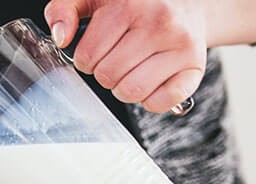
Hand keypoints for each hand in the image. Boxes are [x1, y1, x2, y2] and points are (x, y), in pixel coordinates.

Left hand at [44, 0, 206, 113]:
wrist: (187, 4)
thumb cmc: (135, 5)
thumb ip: (65, 9)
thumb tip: (61, 38)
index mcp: (130, 4)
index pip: (87, 55)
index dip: (86, 59)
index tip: (97, 50)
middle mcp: (160, 22)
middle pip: (107, 76)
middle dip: (104, 73)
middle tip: (117, 59)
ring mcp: (180, 45)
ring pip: (131, 92)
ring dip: (123, 88)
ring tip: (132, 70)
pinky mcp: (194, 67)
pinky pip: (160, 102)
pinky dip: (150, 100)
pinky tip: (151, 82)